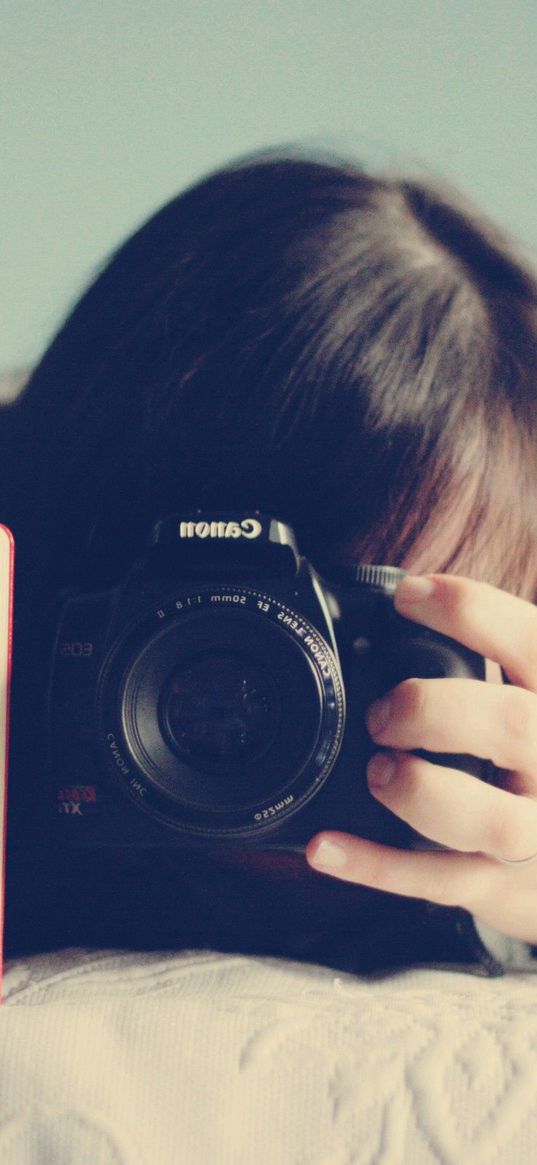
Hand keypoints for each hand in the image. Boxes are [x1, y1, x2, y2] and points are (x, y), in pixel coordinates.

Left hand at [306, 574, 536, 944]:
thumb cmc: (534, 761)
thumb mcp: (532, 702)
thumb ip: (501, 661)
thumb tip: (405, 598)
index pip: (534, 642)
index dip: (469, 610)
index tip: (408, 596)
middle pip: (511, 726)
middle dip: (432, 709)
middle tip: (384, 713)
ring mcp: (536, 835)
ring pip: (489, 819)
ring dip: (418, 791)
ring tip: (378, 773)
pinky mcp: (504, 891)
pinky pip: (439, 882)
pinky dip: (375, 865)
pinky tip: (326, 846)